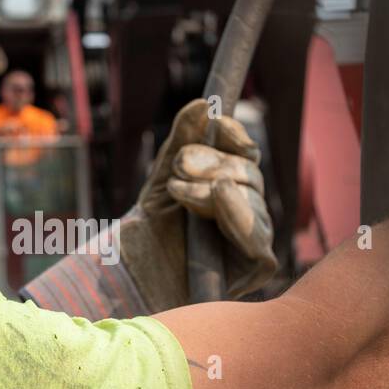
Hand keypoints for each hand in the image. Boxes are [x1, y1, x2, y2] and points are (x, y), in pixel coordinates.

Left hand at [119, 98, 277, 310]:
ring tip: (178, 191)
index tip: (215, 120)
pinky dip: (240, 215)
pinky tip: (221, 196)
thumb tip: (202, 104)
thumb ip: (180, 143)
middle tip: (179, 165)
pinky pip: (259, 239)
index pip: (245, 154)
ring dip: (213, 187)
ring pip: (252, 200)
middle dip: (213, 163)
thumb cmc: (146, 238)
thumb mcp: (159, 183)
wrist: (128, 283)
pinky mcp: (255, 270)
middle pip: (248, 173)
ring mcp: (253, 240)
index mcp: (227, 190)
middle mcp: (245, 212)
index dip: (235, 135)